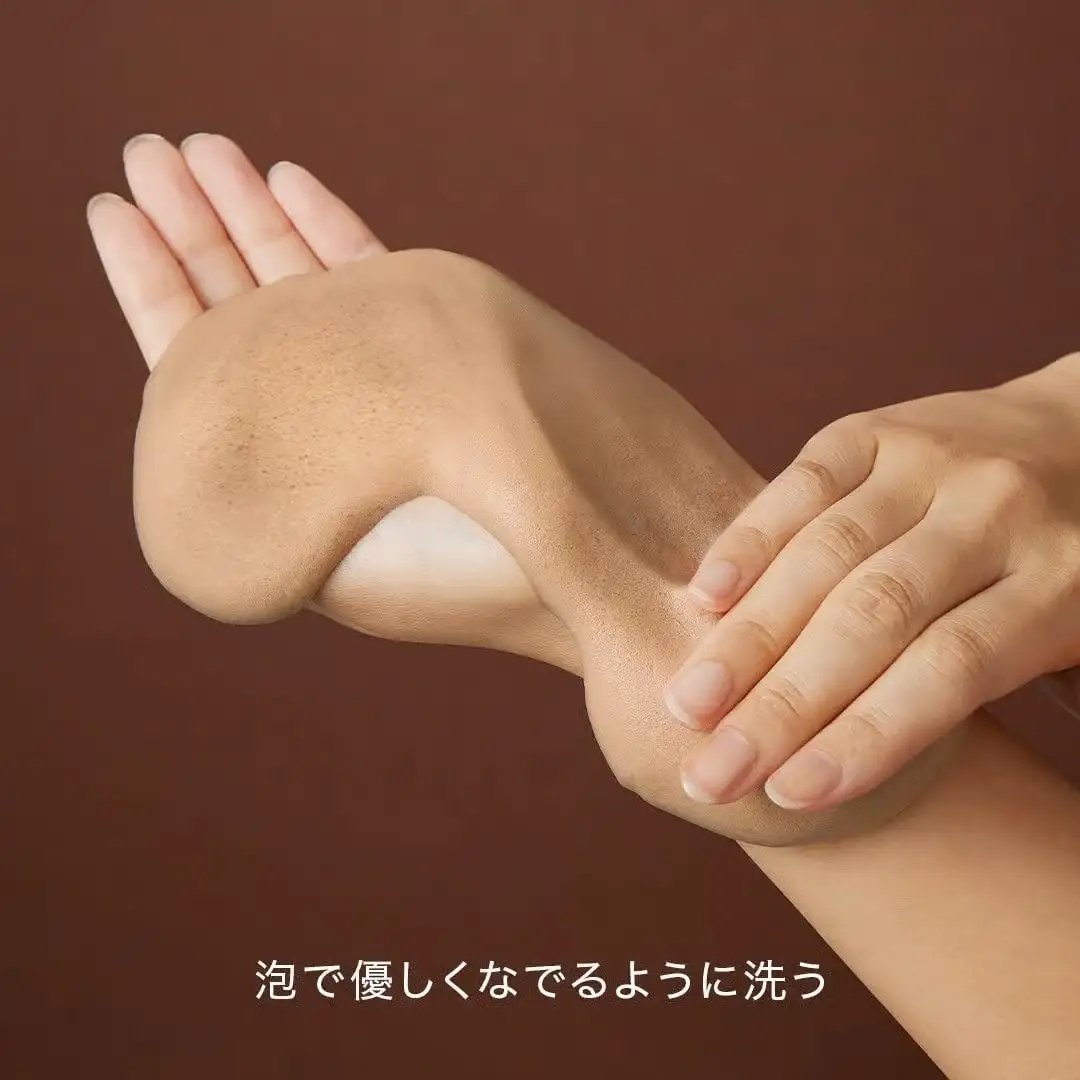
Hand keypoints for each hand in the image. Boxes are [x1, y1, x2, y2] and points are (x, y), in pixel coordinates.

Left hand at [88, 134, 555, 654]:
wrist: (600, 572)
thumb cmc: (469, 578)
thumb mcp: (326, 543)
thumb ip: (253, 466)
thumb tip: (181, 381)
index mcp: (288, 482)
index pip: (198, 369)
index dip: (152, 285)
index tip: (114, 210)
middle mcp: (331, 433)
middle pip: (246, 317)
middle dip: (198, 233)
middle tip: (153, 151)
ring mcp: (389, 392)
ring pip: (305, 293)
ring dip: (255, 217)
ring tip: (204, 148)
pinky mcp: (446, 364)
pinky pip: (375, 288)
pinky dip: (332, 235)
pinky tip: (297, 181)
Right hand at [664, 358, 1079, 809]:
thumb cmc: (1064, 567)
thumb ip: (999, 686)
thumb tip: (912, 779)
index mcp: (1066, 579)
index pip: (950, 668)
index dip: (867, 735)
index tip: (790, 796)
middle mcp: (999, 510)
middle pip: (874, 615)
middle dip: (782, 703)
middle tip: (711, 772)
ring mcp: (932, 459)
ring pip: (826, 554)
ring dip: (747, 635)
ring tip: (686, 704)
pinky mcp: (878, 431)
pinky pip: (802, 484)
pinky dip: (748, 542)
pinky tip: (699, 599)